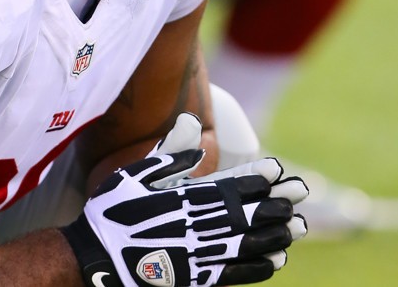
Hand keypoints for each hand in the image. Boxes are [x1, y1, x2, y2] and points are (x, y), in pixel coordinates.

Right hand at [62, 147, 307, 285]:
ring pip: (249, 244)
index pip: (232, 187)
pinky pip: (236, 273)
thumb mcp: (134, 173)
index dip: (258, 179)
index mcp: (185, 198)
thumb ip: (168, 152)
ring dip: (276, 234)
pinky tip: (276, 260)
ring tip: (298, 227)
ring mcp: (199, 254)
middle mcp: (198, 226)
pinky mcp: (197, 278)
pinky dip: (259, 267)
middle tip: (300, 194)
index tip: (278, 171)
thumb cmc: (112, 211)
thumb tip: (193, 126)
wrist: (97, 257)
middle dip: (277, 203)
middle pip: (248, 214)